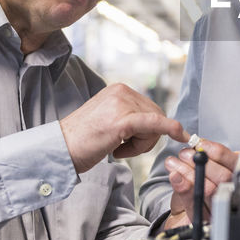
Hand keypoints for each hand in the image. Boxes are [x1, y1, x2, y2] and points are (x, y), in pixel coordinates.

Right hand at [60, 84, 186, 174]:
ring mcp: (121, 104)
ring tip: (116, 147)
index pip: (150, 108)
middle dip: (147, 138)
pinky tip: (180, 134)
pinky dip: (169, 129)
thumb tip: (156, 123)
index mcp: (119, 90)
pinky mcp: (122, 120)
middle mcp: (122, 92)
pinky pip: (154, 124)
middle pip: (156, 115)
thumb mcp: (108, 119)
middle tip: (121, 148)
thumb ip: (129, 116)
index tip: (158, 138)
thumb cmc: (81, 140)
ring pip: (154, 126)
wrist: (59, 149)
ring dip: (141, 145)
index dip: (150, 129)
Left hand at [163, 137, 237, 226]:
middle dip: (202, 161)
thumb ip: (202, 157)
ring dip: (187, 171)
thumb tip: (198, 144)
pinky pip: (195, 201)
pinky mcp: (203, 218)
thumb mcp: (200, 169)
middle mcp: (229, 194)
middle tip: (185, 153)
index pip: (235, 163)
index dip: (219, 153)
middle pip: (225, 177)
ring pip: (208, 188)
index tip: (202, 144)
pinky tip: (175, 176)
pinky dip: (183, 186)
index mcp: (234, 177)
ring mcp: (217, 208)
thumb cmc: (192, 190)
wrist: (180, 215)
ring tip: (174, 163)